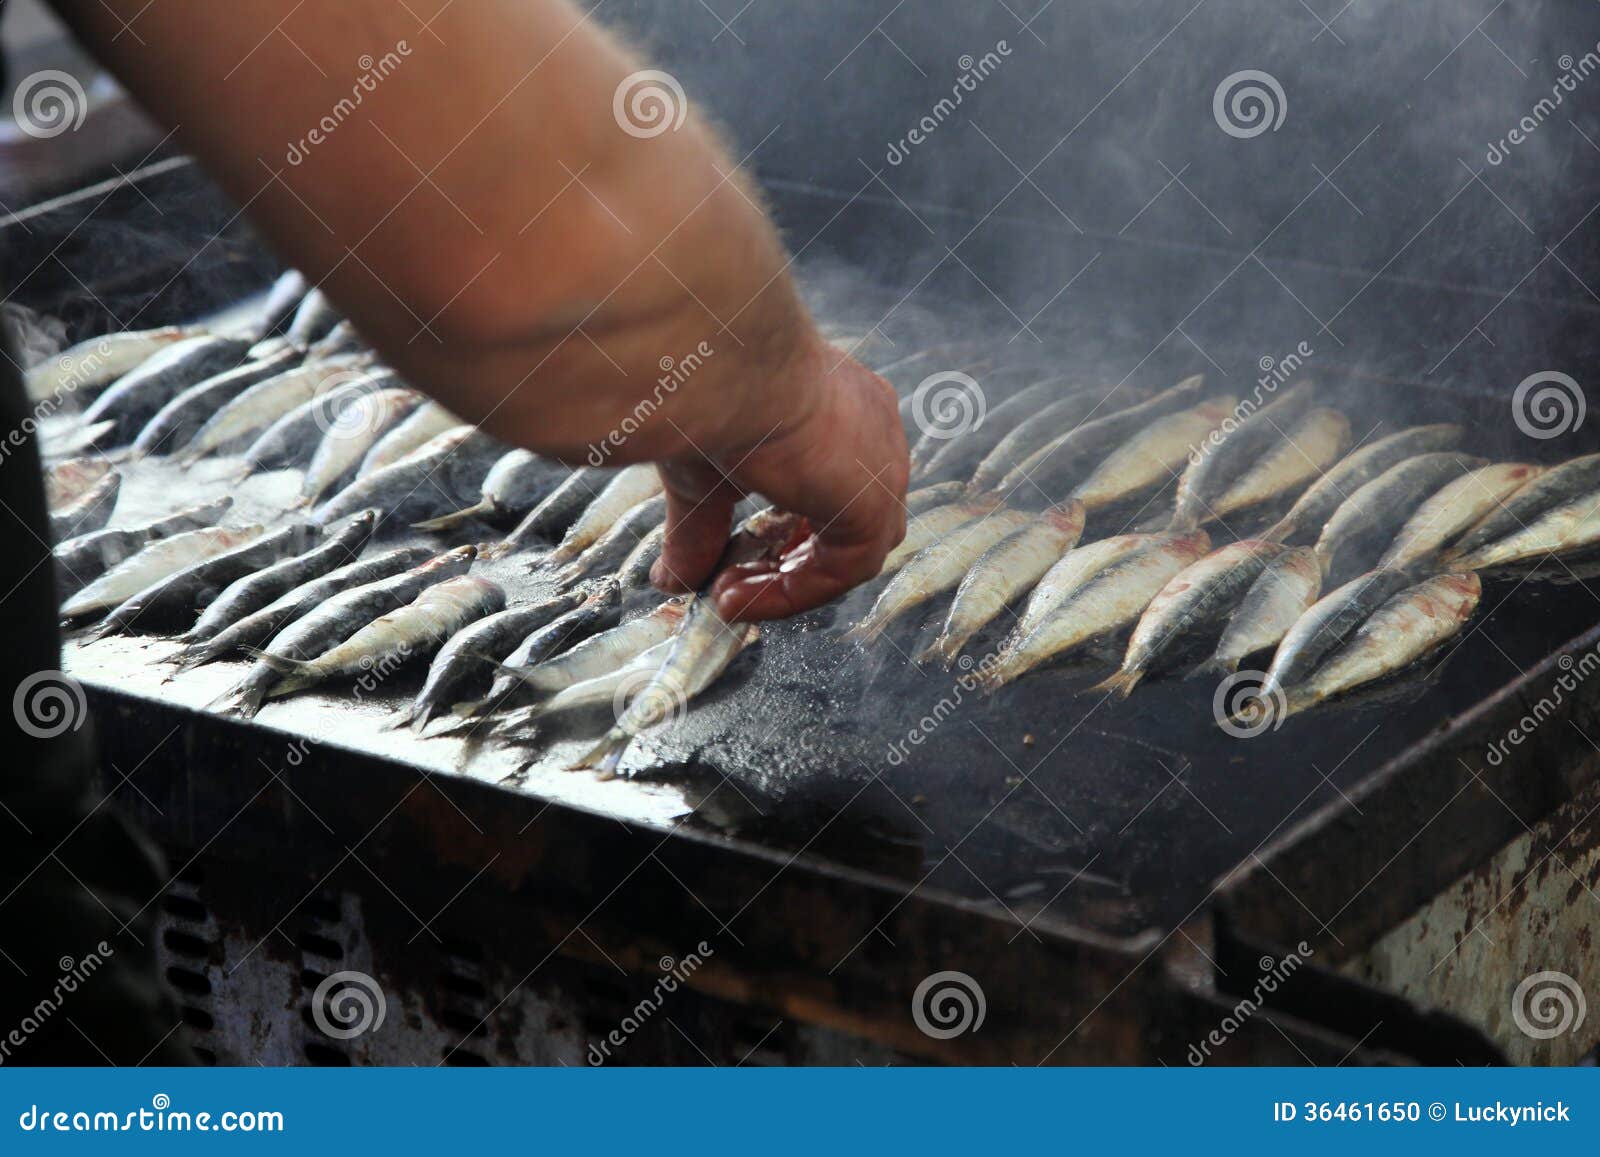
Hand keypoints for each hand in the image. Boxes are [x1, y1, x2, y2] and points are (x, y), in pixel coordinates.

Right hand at [649, 336, 908, 620]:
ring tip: (727, 596)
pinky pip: (845, 569)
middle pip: (847, 522)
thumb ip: (699, 529)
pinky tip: (741, 595)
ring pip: (850, 551)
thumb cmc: (708, 393)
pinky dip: (795, 590)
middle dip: (788, 562)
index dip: (785, 534)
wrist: (718, 367)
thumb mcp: (703, 472)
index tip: (732, 559)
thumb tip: (672, 580)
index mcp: (845, 407)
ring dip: (788, 582)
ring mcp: (883, 466)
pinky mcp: (873, 503)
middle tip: (729, 584)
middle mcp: (876, 431)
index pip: (833, 486)